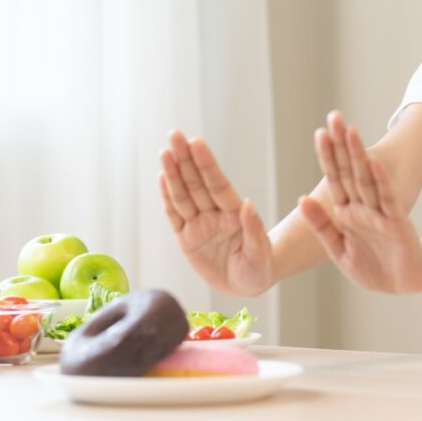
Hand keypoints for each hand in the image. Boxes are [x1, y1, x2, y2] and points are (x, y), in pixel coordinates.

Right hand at [159, 130, 272, 296]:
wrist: (245, 285)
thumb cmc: (258, 268)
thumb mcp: (260, 254)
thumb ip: (253, 230)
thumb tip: (248, 204)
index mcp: (233, 213)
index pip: (217, 184)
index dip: (206, 164)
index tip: (198, 142)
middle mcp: (214, 213)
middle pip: (196, 183)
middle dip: (185, 159)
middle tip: (175, 135)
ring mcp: (198, 224)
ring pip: (183, 195)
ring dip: (173, 174)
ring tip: (165, 152)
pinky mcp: (186, 238)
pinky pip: (174, 215)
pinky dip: (167, 197)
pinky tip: (161, 176)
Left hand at [298, 111, 421, 293]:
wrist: (405, 284)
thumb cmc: (373, 267)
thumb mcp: (339, 249)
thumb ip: (321, 225)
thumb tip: (300, 198)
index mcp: (347, 213)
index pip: (335, 179)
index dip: (328, 157)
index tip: (320, 133)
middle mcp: (363, 208)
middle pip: (350, 172)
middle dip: (341, 146)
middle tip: (334, 117)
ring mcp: (380, 213)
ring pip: (367, 179)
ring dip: (358, 156)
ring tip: (351, 132)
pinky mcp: (397, 224)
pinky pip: (387, 199)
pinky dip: (380, 182)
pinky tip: (373, 163)